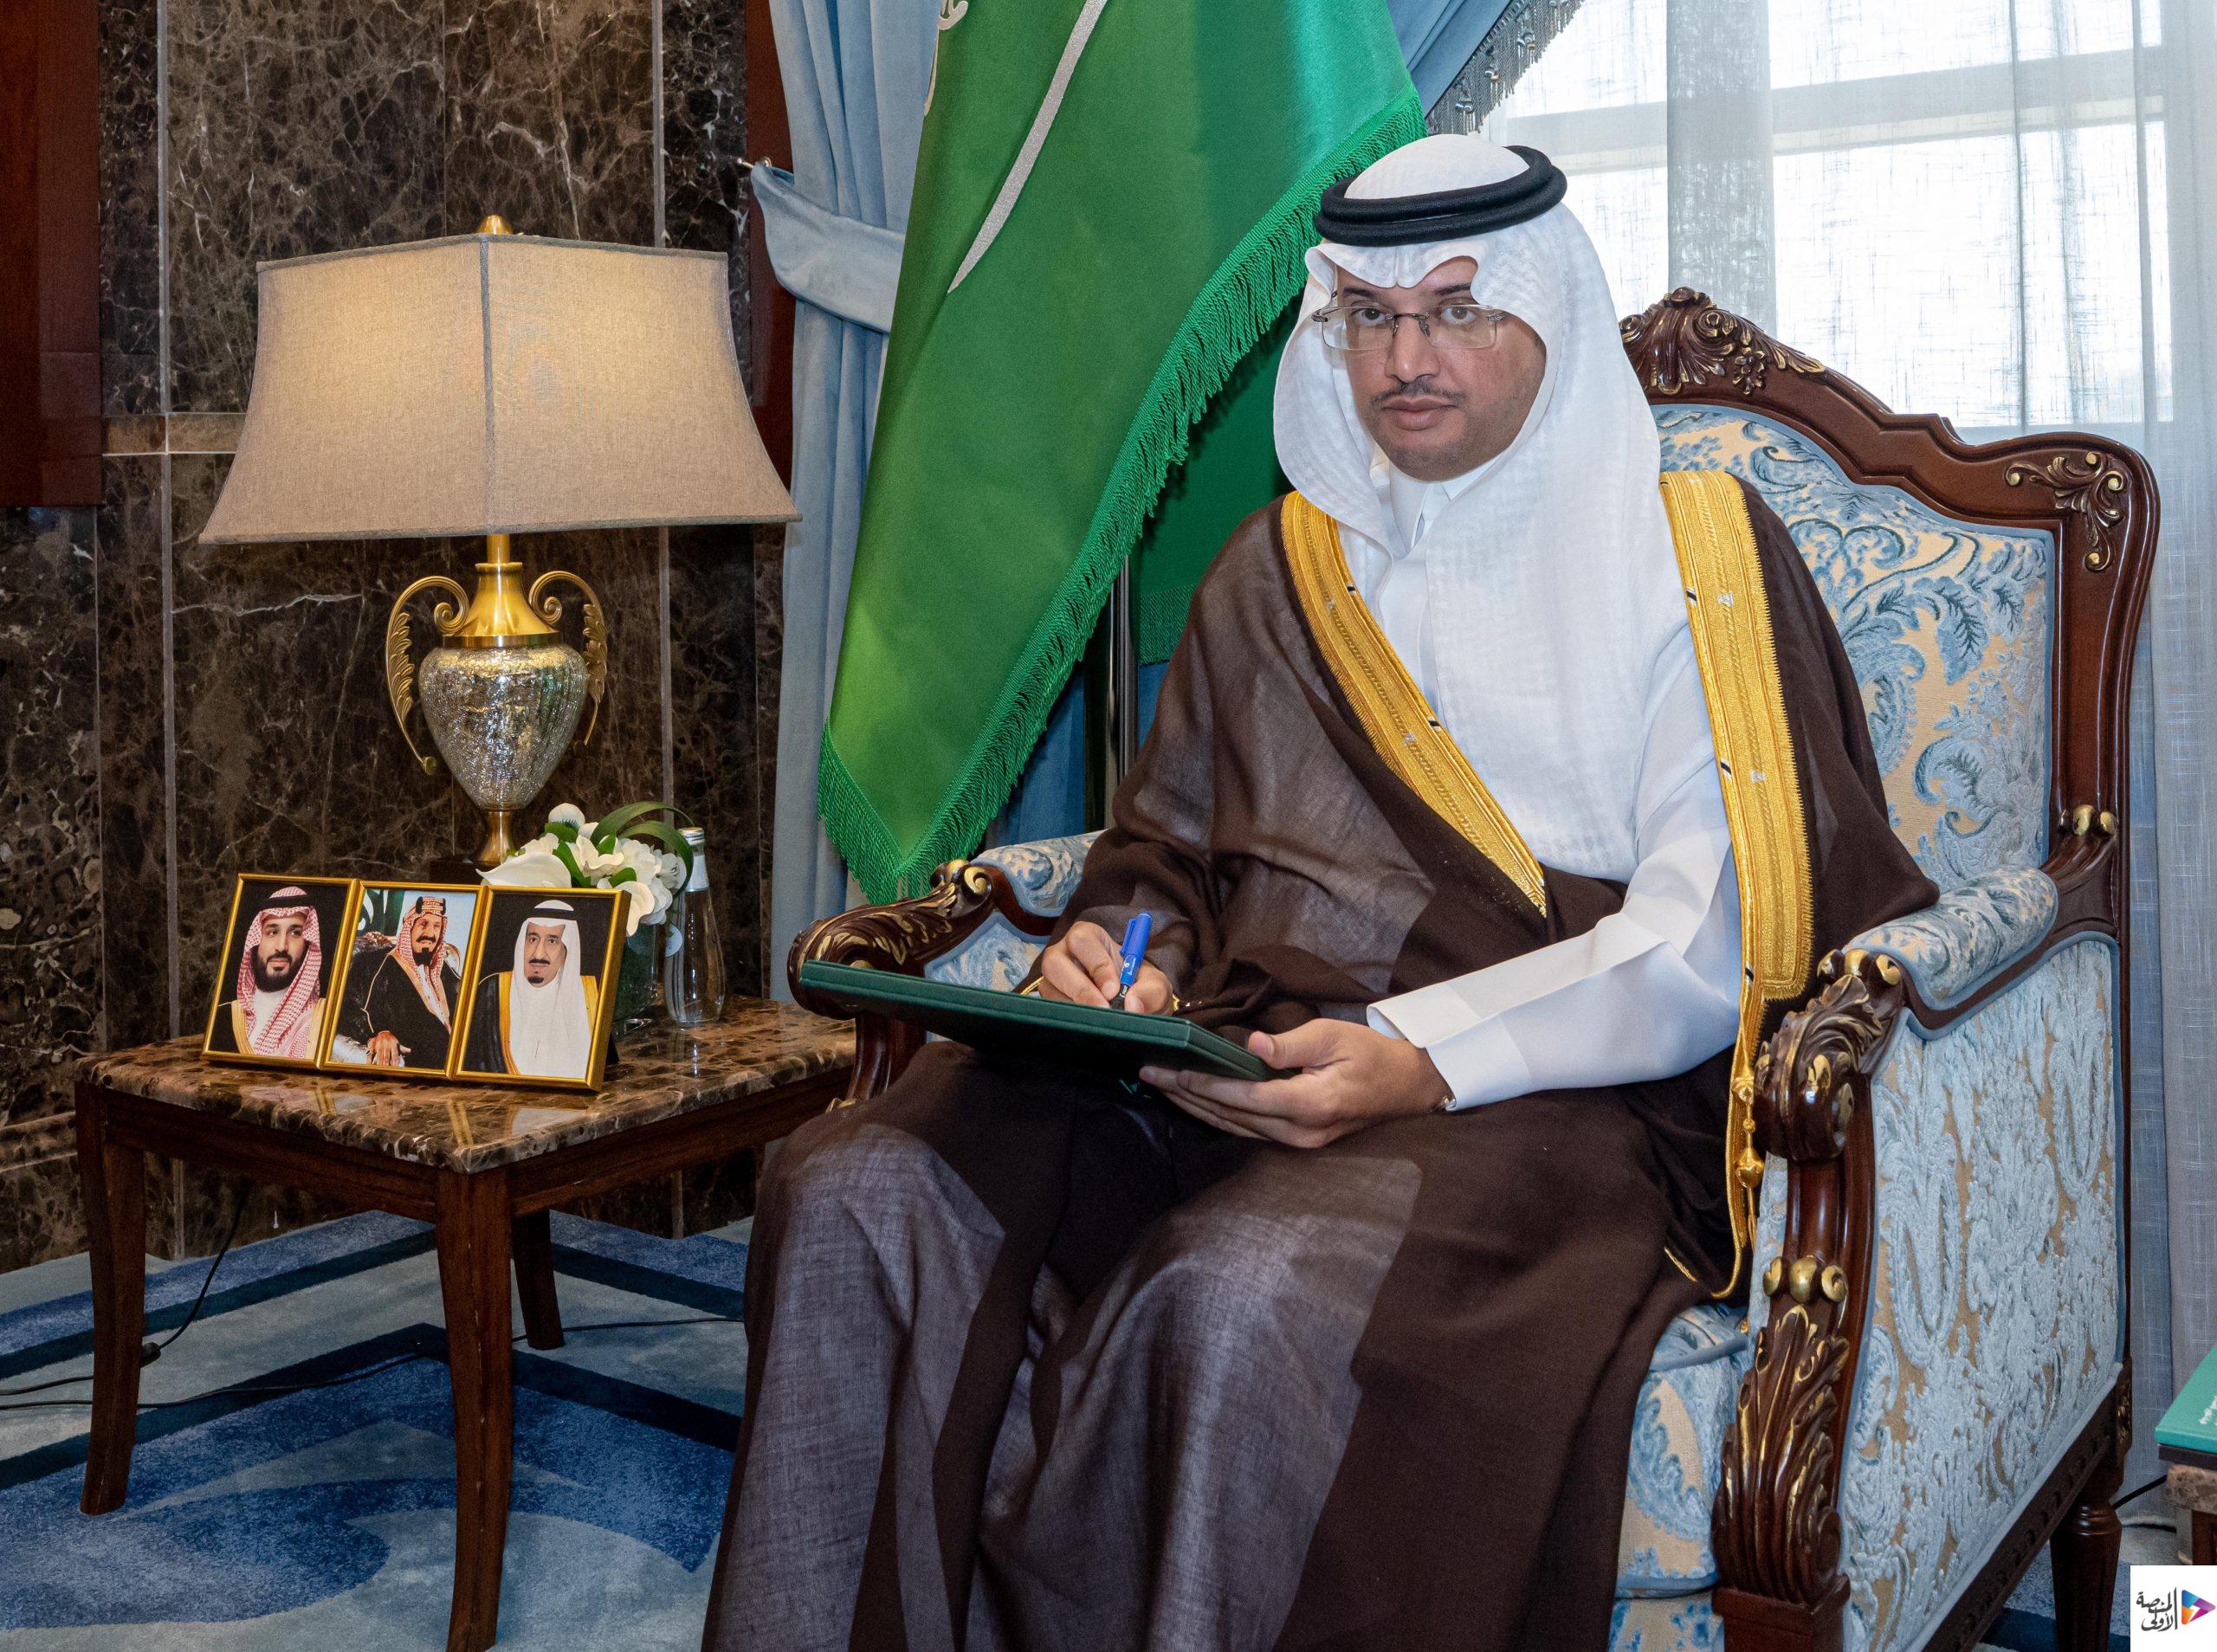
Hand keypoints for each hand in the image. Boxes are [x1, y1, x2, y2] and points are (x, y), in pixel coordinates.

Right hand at [366, 1031, 409, 1067]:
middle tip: (386, 1069)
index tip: (395, 1067)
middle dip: (386, 1063)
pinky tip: (370, 1064)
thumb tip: (409, 1050)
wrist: (382, 1032)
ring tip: (379, 1068)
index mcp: (393, 1044)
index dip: (395, 1061)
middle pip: (386, 1056)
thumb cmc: (391, 1040)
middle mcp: (386, 1044)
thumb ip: (402, 1048)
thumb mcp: (397, 1043)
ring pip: (379, 1054)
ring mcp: (379, 1044)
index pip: (395, 1054)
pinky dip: (370, 1059)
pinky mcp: (372, 1045)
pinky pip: (371, 1053)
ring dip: (379, 1062)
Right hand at [1038, 920, 1172, 1012]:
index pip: (1083, 941)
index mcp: (1088, 937)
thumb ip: (1150, 992)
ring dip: (1075, 1007)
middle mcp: (1063, 953)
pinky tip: (1090, 1025)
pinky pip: (1051, 1009)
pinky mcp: (1049, 1000)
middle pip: (1055, 963)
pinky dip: (1071, 1019)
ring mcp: (1052, 978)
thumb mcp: (1155, 986)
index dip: (1098, 966)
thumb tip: (1132, 1005)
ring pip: (1050, 989)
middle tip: (1103, 1009)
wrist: (1132, 1006)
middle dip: (1080, 989)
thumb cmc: (1139, 986)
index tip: (1114, 990)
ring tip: (1100, 1020)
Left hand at [1140, 1019, 1448, 1147]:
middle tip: (1148, 1075)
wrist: (1405, 1086)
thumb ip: (1292, 1043)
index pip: (1242, 1096)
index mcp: (1310, 1104)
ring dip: (1196, 1107)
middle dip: (1187, 1095)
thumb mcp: (1335, 1036)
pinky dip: (1218, 1115)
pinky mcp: (1297, 1141)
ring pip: (1235, 1127)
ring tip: (1162, 1087)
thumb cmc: (1371, 1054)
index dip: (1202, 1083)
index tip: (1169, 1070)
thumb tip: (1254, 1044)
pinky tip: (1196, 1102)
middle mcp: (1300, 1132)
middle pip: (1230, 1115)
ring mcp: (1299, 1141)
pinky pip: (1248, 1130)